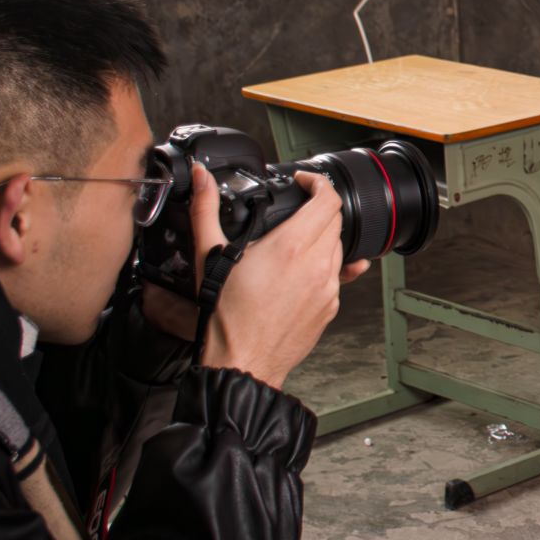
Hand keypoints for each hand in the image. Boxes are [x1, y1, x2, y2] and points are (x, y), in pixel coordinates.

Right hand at [200, 170, 369, 388]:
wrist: (243, 362)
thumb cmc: (227, 316)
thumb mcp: (210, 254)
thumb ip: (205, 209)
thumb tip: (200, 177)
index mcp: (291, 248)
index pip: (327, 200)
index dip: (318, 183)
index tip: (304, 182)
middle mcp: (317, 266)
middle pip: (335, 221)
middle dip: (318, 208)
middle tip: (296, 210)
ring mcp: (328, 288)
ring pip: (338, 247)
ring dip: (322, 237)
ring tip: (294, 242)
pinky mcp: (331, 306)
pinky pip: (337, 275)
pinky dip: (324, 265)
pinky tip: (303, 269)